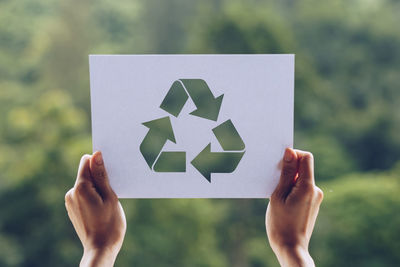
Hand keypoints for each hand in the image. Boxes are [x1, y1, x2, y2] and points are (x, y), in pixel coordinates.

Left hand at [65, 151, 125, 266]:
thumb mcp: (110, 196)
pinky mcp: (73, 209)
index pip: (86, 161)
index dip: (99, 163)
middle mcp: (71, 193)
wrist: (100, 249)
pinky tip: (102, 208)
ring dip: (97, 188)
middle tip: (112, 191)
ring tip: (108, 202)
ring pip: (86, 184)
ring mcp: (70, 202)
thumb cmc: (110, 224)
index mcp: (80, 187)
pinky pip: (83, 195)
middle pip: (86, 173)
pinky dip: (93, 196)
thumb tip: (96, 154)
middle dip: (100, 177)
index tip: (110, 172)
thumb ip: (101, 175)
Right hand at [266, 148, 322, 266]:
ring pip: (301, 179)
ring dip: (289, 181)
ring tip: (277, 195)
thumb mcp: (278, 195)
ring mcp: (315, 198)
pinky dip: (292, 189)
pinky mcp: (312, 204)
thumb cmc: (281, 223)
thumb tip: (290, 152)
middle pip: (303, 167)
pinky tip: (282, 201)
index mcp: (308, 186)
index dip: (293, 155)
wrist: (290, 248)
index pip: (306, 157)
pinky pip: (302, 189)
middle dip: (288, 169)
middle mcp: (315, 190)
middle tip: (274, 181)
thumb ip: (286, 173)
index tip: (279, 163)